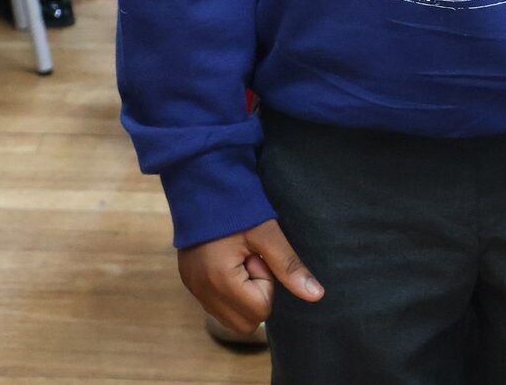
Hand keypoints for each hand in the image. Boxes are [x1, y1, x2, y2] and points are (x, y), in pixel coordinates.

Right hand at [177, 219, 323, 338]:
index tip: (258, 255)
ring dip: (241, 295)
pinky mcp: (189, 283)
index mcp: (220, 280)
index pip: (260, 310)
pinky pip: (215, 305)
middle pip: (245, 323)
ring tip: (239, 258)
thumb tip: (316, 295)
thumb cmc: (237, 205)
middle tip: (251, 259)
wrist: (203, 181)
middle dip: (254, 295)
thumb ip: (289, 266)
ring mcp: (193, 289)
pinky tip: (228, 261)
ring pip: (230, 318)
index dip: (266, 282)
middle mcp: (202, 292)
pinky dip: (228, 292)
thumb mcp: (267, 233)